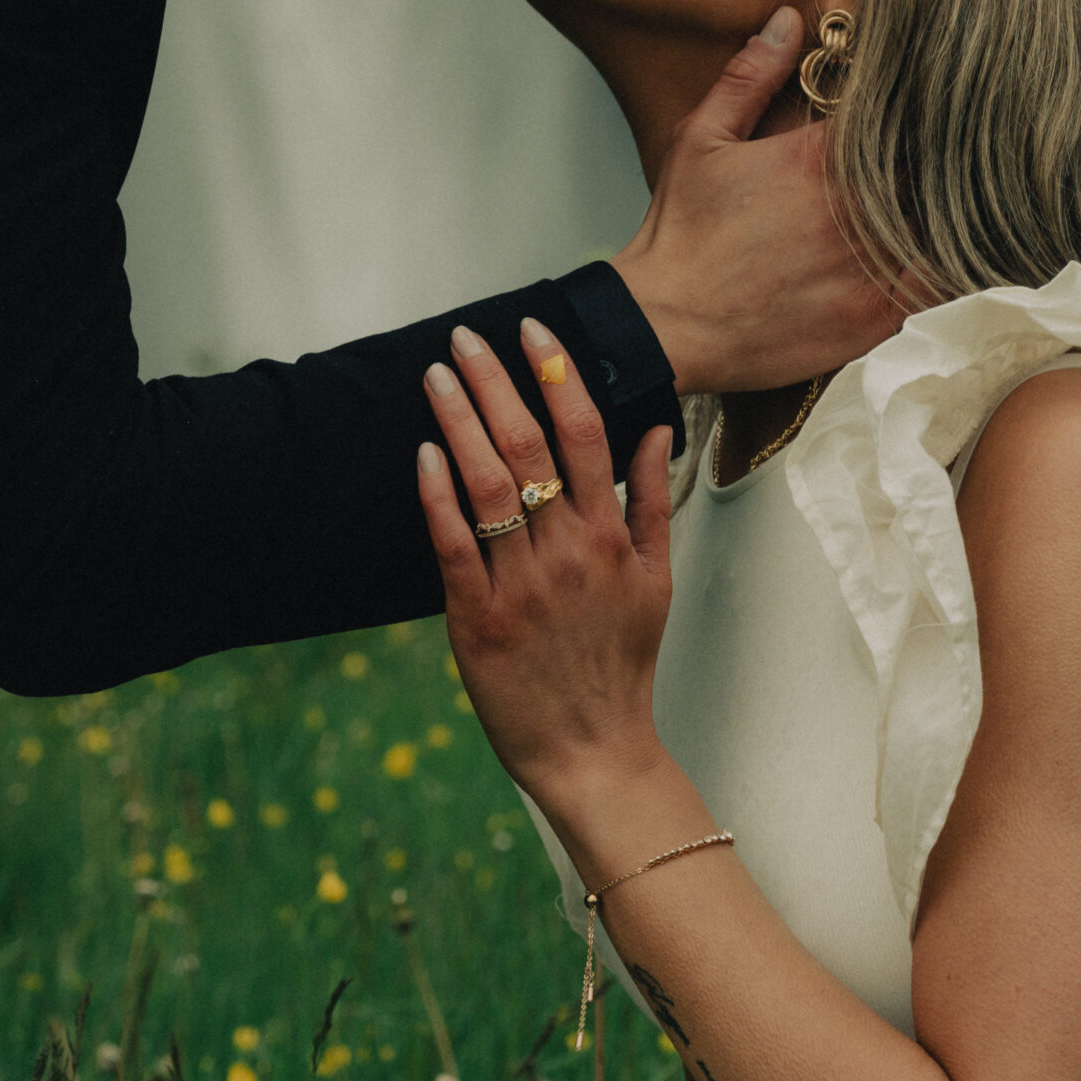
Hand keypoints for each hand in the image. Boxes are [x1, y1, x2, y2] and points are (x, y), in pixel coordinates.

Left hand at [417, 316, 674, 812]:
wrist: (593, 753)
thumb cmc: (621, 662)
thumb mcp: (656, 579)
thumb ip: (649, 498)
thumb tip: (657, 427)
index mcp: (609, 536)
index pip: (585, 431)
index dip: (556, 372)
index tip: (531, 327)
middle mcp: (567, 552)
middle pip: (528, 445)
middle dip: (494, 381)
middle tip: (464, 337)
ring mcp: (520, 585)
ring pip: (487, 484)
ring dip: (458, 422)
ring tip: (436, 376)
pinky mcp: (477, 620)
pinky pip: (453, 545)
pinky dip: (437, 495)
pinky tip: (423, 453)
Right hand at [611, 7, 915, 395]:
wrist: (667, 325)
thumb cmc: (682, 233)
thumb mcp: (701, 140)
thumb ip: (750, 78)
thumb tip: (787, 21)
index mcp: (818, 159)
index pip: (897, 118)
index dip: (914, 114)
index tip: (925, 110)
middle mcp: (853, 211)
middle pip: (928, 174)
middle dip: (936, 165)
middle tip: (948, 161)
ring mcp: (869, 269)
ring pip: (941, 230)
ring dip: (945, 218)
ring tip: (952, 210)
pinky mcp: (875, 319)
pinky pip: (938, 289)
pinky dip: (949, 272)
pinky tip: (950, 261)